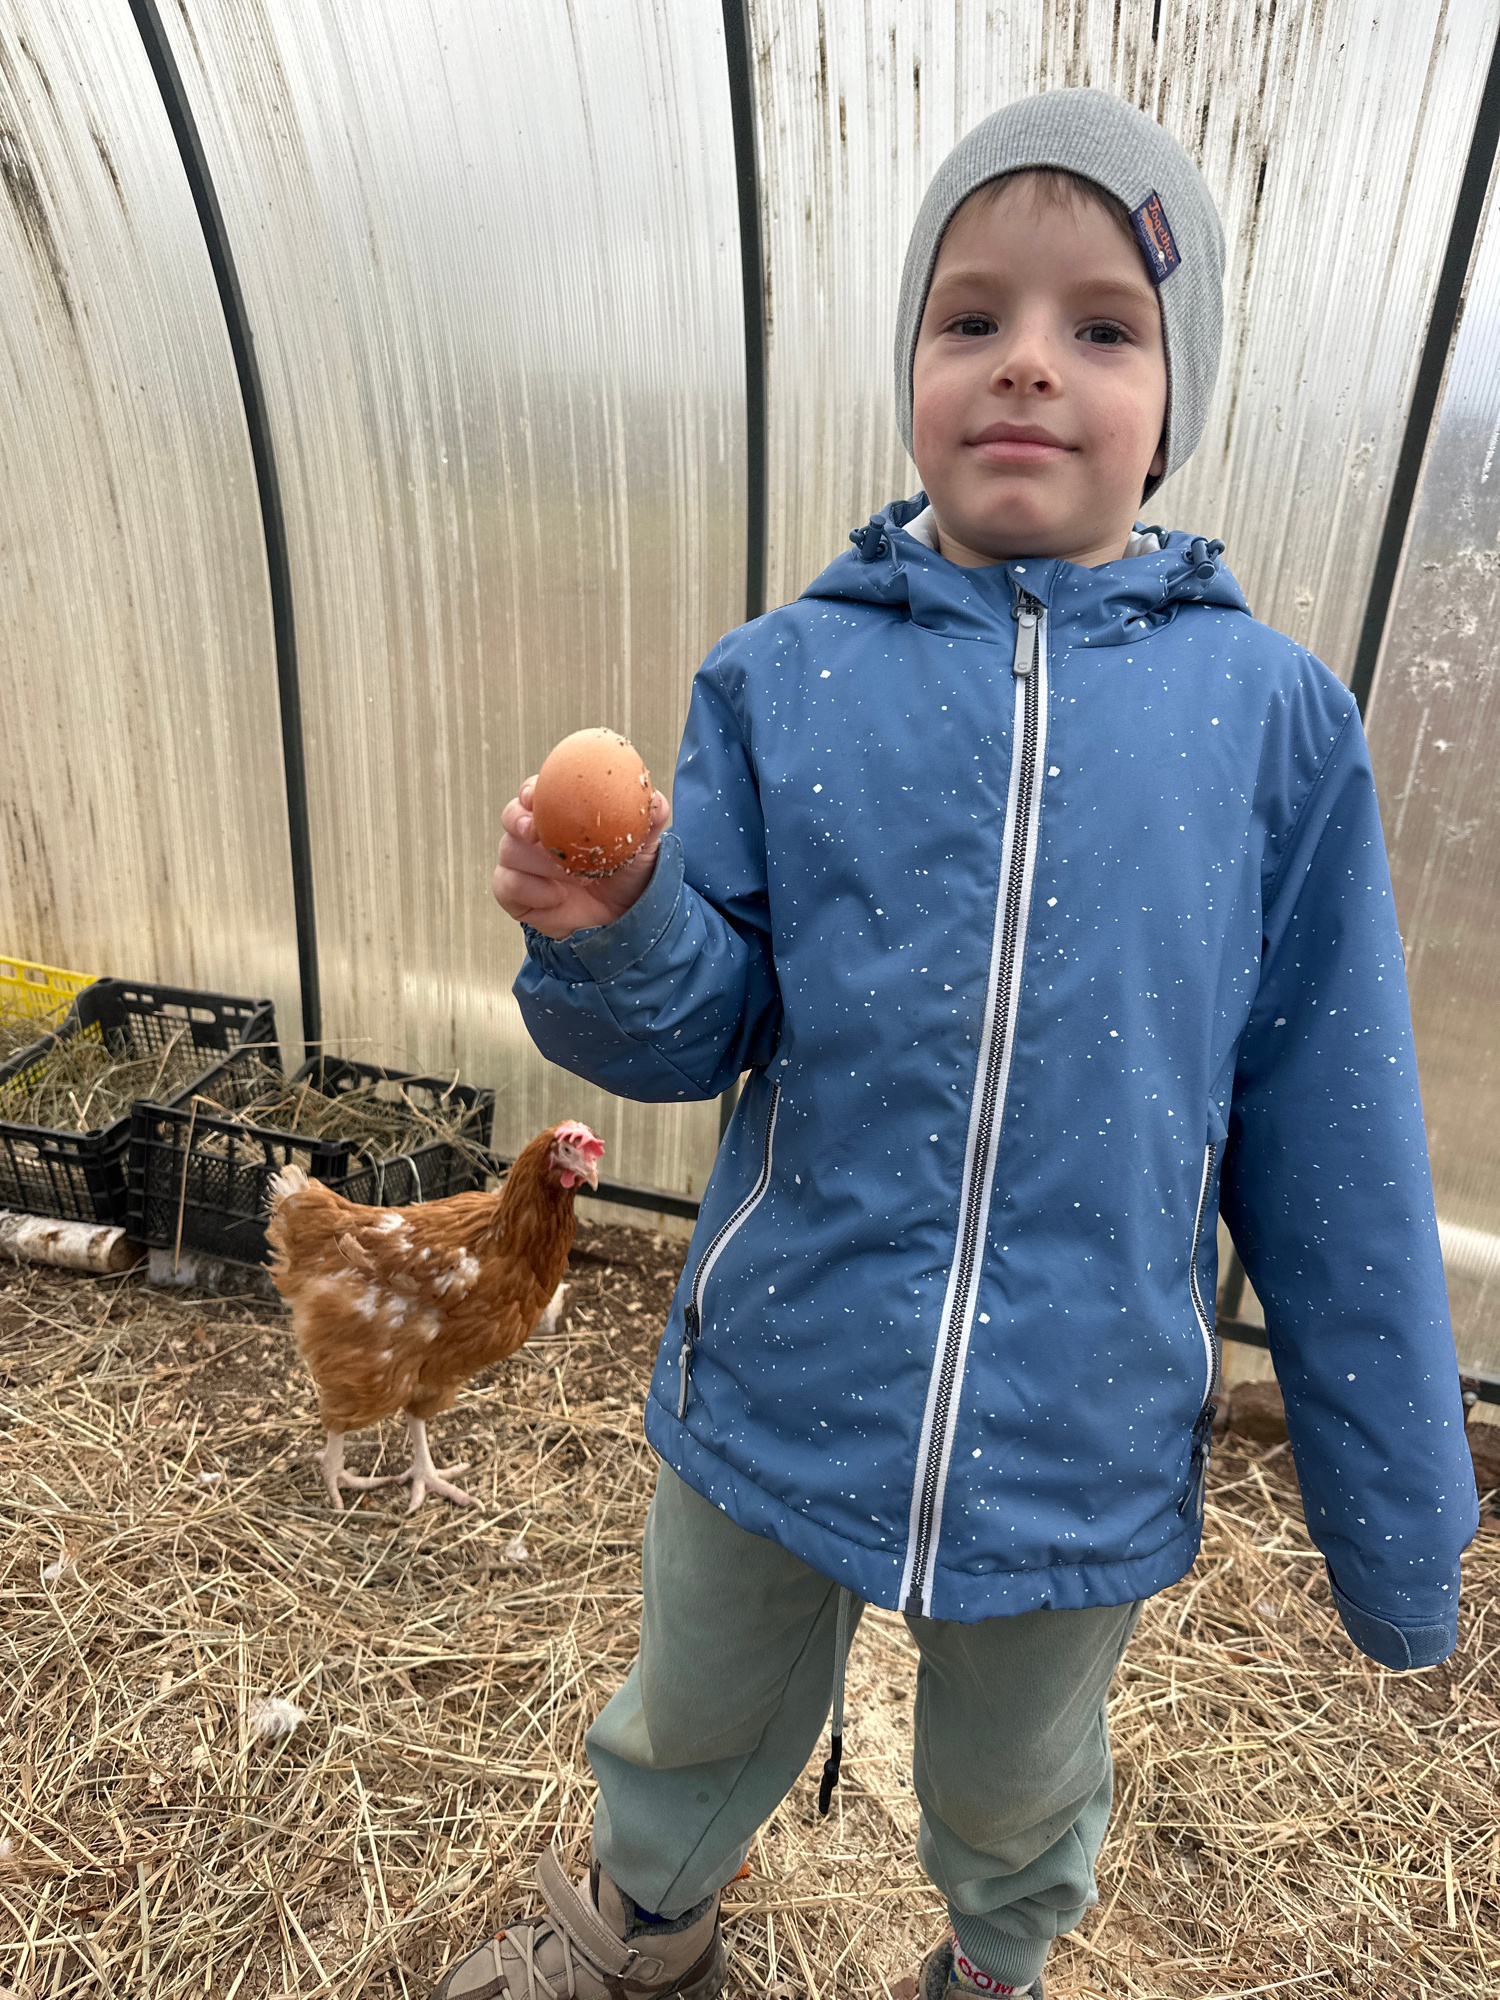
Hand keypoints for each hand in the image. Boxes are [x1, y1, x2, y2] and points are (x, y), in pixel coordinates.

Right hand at [492, 777, 671, 939]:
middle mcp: (532, 835)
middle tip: (535, 831)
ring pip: (509, 851)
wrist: (619, 918)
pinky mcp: (513, 893)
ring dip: (541, 863)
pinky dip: (533, 890)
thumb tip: (657, 801)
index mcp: (556, 813)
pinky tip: (558, 898)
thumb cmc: (627, 874)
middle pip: (510, 815)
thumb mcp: (642, 847)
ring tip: (578, 877)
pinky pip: (507, 885)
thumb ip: (649, 821)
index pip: (534, 792)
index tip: (536, 795)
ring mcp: (519, 863)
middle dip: (518, 819)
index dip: (531, 790)